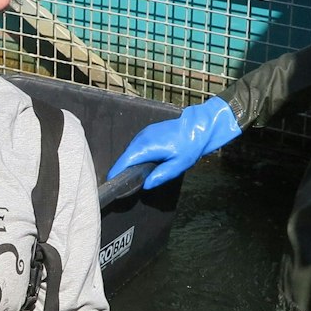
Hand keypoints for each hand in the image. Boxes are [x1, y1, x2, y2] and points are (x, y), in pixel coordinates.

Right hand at [106, 97, 240, 188]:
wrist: (199, 126)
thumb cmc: (190, 146)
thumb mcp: (178, 165)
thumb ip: (160, 176)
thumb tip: (145, 185)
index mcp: (146, 147)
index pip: (124, 162)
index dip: (116, 173)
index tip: (111, 183)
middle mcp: (141, 138)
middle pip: (125, 157)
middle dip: (122, 169)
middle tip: (125, 184)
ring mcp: (144, 133)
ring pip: (131, 150)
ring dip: (130, 161)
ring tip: (135, 175)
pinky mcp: (149, 131)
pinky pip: (137, 145)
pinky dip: (136, 154)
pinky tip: (145, 162)